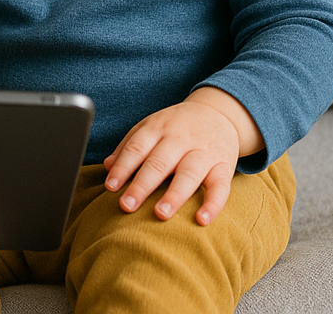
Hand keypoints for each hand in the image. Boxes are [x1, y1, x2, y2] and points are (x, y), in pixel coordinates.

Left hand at [102, 88, 260, 224]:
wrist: (217, 112)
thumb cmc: (176, 125)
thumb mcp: (151, 127)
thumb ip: (129, 146)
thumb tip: (108, 166)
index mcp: (158, 128)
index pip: (137, 147)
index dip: (123, 167)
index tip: (110, 186)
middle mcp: (180, 138)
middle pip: (159, 162)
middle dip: (142, 185)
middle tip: (126, 205)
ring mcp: (204, 152)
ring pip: (188, 173)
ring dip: (174, 194)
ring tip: (160, 214)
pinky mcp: (224, 166)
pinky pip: (220, 187)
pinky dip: (212, 204)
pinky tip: (201, 220)